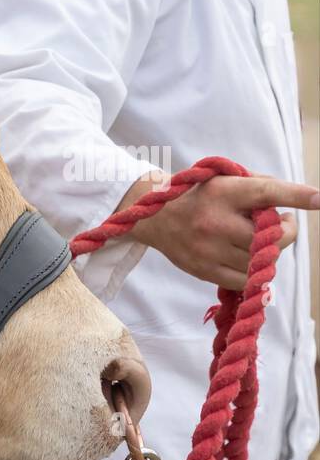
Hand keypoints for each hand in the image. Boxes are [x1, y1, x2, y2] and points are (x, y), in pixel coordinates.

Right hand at [119, 171, 318, 289]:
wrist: (156, 218)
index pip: (265, 193)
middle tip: (282, 224)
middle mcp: (215, 221)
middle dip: (285, 231)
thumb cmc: (200, 196)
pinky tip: (248, 257)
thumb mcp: (225, 180)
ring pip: (259, 260)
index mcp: (223, 192)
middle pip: (270, 236)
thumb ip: (259, 187)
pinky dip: (253, 270)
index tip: (319, 199)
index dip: (295, 196)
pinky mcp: (204, 270)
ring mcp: (209, 249)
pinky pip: (244, 279)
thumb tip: (293, 204)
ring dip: (268, 251)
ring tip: (259, 240)